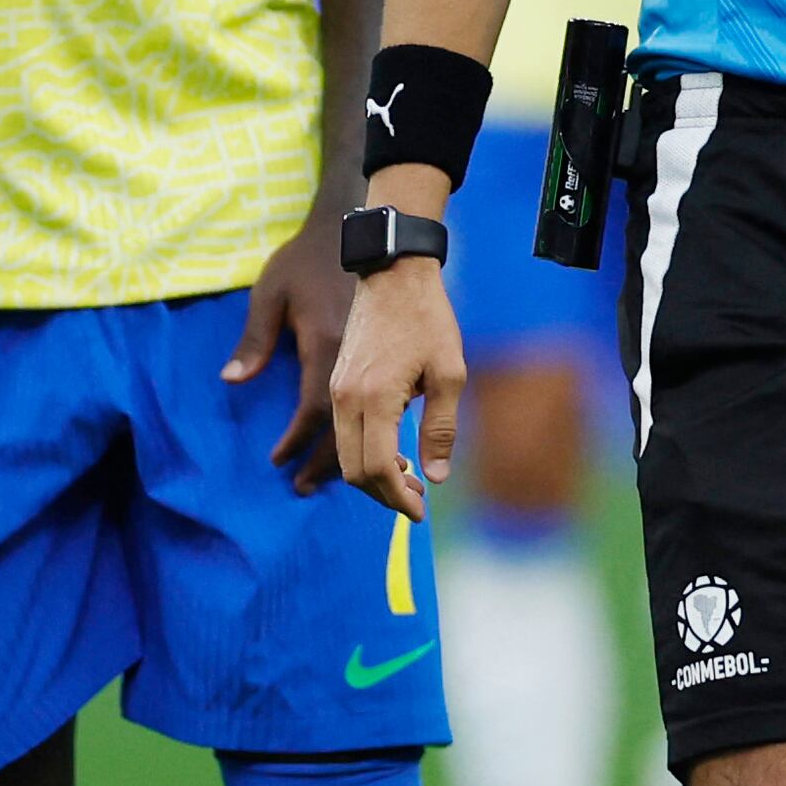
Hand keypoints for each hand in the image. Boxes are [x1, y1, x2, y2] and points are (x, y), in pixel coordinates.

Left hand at [236, 227, 368, 492]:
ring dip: (353, 457)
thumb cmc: (312, 259)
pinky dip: (371, 433)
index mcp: (325, 348)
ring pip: (369, 426)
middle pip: (344, 431)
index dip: (297, 442)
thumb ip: (254, 339)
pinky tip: (365, 445)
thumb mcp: (272, 291)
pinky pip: (383, 413)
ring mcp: (375, 368)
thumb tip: (232, 380)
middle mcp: (353, 366)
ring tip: (337, 480)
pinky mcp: (389, 366)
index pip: (312, 412)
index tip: (280, 463)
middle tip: (303, 488)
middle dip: (325, 466)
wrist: (372, 243)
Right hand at [325, 258, 466, 518]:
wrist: (393, 273)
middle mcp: (346, 399)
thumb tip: (434, 477)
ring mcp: (337, 390)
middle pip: (353, 470)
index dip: (398, 498)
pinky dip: (362, 454)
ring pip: (343, 454)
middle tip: (415, 503)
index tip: (419, 512)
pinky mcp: (336, 382)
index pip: (377, 468)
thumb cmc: (427, 319)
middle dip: (383, 495)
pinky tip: (392, 455)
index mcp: (375, 398)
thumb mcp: (449, 373)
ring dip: (371, 477)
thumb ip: (441, 428)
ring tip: (406, 482)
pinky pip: (342, 433)